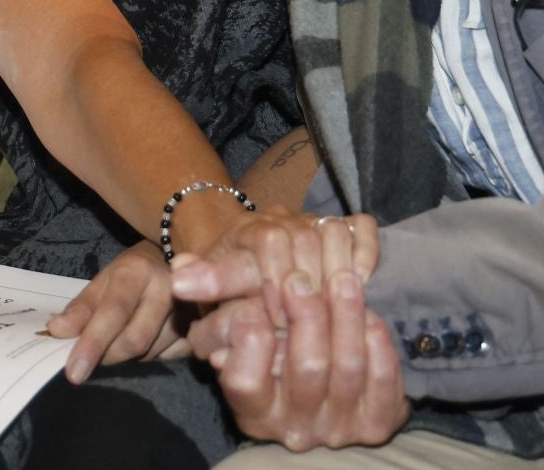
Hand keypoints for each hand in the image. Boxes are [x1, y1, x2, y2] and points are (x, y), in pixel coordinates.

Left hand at [46, 242, 186, 383]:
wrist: (174, 264)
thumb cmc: (131, 275)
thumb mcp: (103, 281)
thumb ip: (81, 308)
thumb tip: (56, 331)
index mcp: (138, 271)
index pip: (113, 312)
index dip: (92, 343)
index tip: (73, 372)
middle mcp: (169, 288)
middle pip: (135, 340)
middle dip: (107, 356)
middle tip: (93, 356)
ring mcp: (190, 310)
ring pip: (150, 353)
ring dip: (128, 356)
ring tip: (123, 335)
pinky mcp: (200, 329)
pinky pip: (168, 358)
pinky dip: (150, 356)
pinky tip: (148, 339)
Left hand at [170, 209, 378, 309]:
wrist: (237, 249)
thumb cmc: (223, 280)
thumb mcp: (205, 286)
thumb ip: (200, 284)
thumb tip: (179, 278)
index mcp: (247, 231)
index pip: (267, 244)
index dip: (274, 281)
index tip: (275, 318)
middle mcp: (281, 220)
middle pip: (305, 239)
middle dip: (306, 285)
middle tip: (306, 324)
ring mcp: (313, 221)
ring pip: (334, 233)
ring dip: (336, 274)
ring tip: (331, 312)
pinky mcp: (340, 225)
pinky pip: (361, 228)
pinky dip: (364, 254)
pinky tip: (360, 285)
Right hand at [193, 272, 408, 450]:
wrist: (328, 366)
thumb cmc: (274, 329)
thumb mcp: (241, 311)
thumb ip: (215, 287)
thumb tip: (182, 271)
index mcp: (253, 408)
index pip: (245, 380)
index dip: (251, 334)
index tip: (256, 300)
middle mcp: (293, 428)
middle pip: (306, 367)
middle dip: (308, 313)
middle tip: (302, 276)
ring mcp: (338, 428)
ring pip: (347, 366)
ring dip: (346, 314)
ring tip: (341, 276)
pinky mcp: (377, 423)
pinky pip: (384, 381)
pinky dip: (378, 342)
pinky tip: (369, 313)